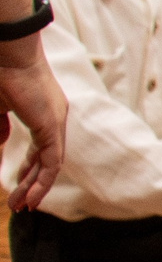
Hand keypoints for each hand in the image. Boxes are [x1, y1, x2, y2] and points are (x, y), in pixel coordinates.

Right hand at [0, 39, 66, 211]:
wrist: (8, 54)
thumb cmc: (1, 74)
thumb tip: (0, 144)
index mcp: (43, 115)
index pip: (40, 150)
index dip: (28, 171)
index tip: (18, 187)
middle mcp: (54, 120)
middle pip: (46, 161)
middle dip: (31, 185)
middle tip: (19, 205)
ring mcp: (55, 124)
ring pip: (50, 165)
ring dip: (36, 188)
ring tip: (22, 207)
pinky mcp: (53, 127)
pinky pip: (52, 162)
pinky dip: (43, 181)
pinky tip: (32, 197)